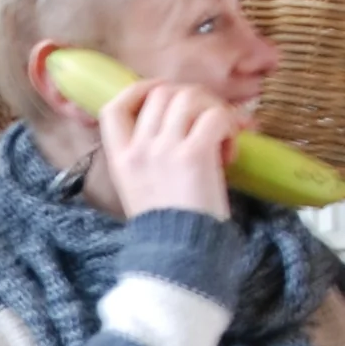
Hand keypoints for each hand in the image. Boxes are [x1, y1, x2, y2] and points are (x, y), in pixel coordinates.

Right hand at [97, 77, 234, 220]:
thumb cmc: (168, 229)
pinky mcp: (195, 154)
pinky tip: (231, 150)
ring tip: (223, 135)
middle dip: (190, 98)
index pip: (113, 107)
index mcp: (120, 158)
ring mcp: (165, 149)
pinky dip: (228, 125)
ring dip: (213, 109)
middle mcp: (139, 148)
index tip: (160, 93)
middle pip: (161, 93)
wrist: (182, 255)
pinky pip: (215, 117)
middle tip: (209, 120)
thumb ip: (146, 160)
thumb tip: (177, 129)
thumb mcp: (140, 190)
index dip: (139, 90)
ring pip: (189, 97)